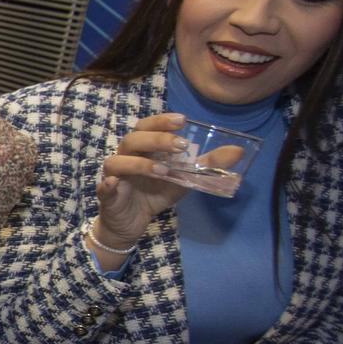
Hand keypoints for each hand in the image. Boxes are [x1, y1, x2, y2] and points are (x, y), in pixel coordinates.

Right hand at [95, 113, 197, 246]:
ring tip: (163, 170)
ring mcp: (114, 175)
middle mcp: (126, 156)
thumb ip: (207, 165)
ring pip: (118, 160)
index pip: (147, 126)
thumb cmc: (154, 194)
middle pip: (133, 139)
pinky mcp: (106, 194)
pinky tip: (116, 184)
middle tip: (181, 145)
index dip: (161, 121)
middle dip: (157, 139)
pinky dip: (109, 184)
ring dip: (141, 163)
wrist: (132, 223)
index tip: (182, 120)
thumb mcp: (184, 179)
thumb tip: (238, 151)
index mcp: (143, 148)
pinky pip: (104, 186)